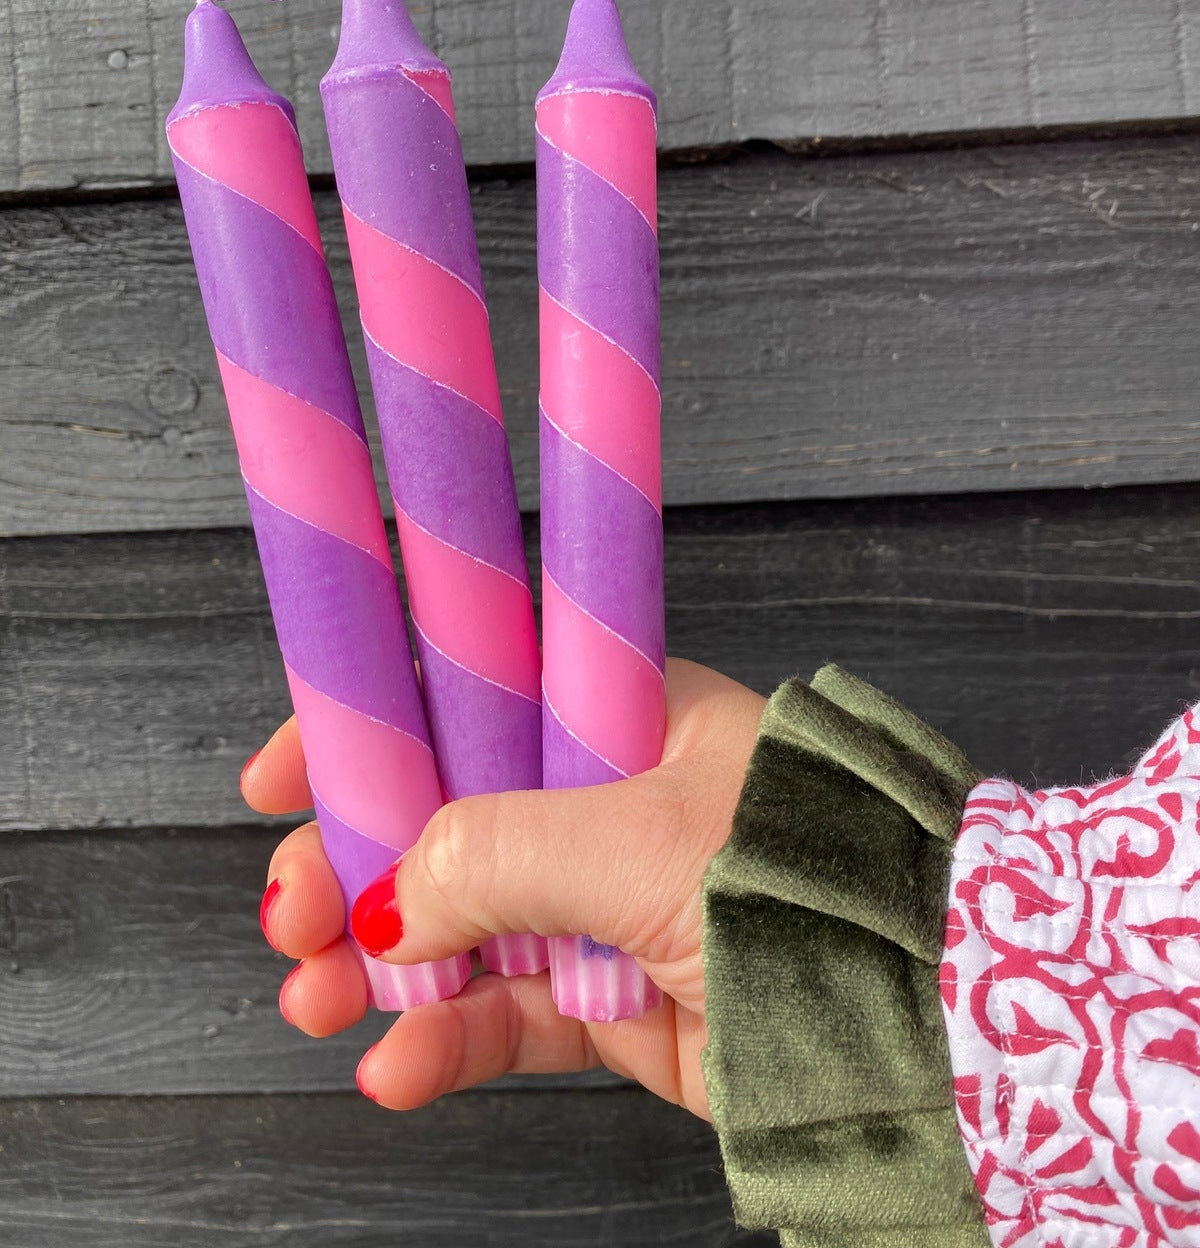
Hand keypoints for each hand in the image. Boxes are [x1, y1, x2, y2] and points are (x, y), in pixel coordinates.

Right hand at [241, 658, 764, 1119]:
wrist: (905, 1010)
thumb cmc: (796, 877)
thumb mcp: (629, 837)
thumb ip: (493, 851)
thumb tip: (387, 897)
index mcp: (611, 715)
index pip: (461, 694)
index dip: (366, 729)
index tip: (283, 777)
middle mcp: (600, 799)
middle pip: (438, 821)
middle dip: (356, 868)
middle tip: (294, 916)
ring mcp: (601, 902)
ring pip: (457, 925)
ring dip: (379, 964)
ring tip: (316, 1001)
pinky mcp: (611, 1001)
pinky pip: (504, 1015)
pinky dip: (445, 1039)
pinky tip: (395, 1064)